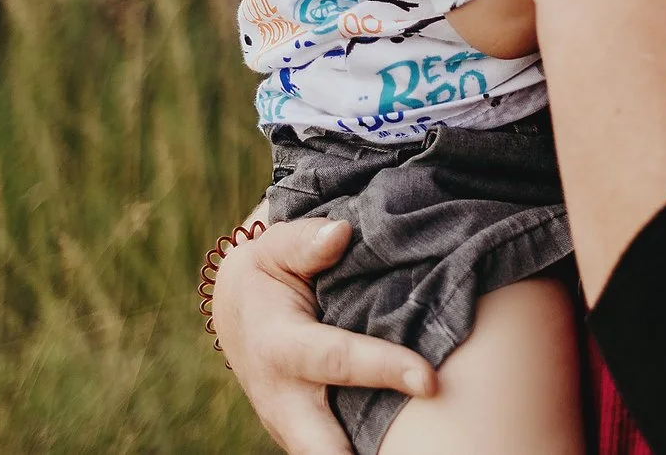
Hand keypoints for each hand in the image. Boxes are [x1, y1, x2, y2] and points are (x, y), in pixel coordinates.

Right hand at [214, 214, 437, 454]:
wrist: (236, 311)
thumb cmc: (267, 274)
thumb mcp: (275, 249)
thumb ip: (305, 241)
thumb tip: (341, 233)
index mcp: (279, 346)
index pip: (339, 360)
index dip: (385, 370)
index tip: (430, 381)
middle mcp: (282, 397)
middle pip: (319, 445)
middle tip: (403, 454)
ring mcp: (290, 425)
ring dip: (364, 453)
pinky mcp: (303, 437)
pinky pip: (334, 451)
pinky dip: (363, 450)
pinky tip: (404, 446)